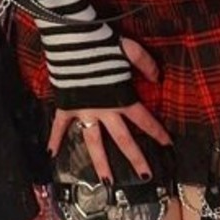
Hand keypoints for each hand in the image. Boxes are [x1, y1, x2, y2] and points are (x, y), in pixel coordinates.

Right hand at [49, 36, 172, 180]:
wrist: (73, 39)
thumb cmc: (103, 43)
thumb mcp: (130, 49)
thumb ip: (146, 64)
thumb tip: (157, 79)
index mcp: (122, 98)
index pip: (144, 119)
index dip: (157, 132)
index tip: (167, 144)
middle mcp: (105, 110)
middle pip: (123, 139)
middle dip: (135, 158)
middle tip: (145, 176)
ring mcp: (84, 111)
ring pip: (94, 142)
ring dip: (101, 162)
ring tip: (106, 181)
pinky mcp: (67, 106)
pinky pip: (60, 126)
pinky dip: (55, 138)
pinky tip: (51, 154)